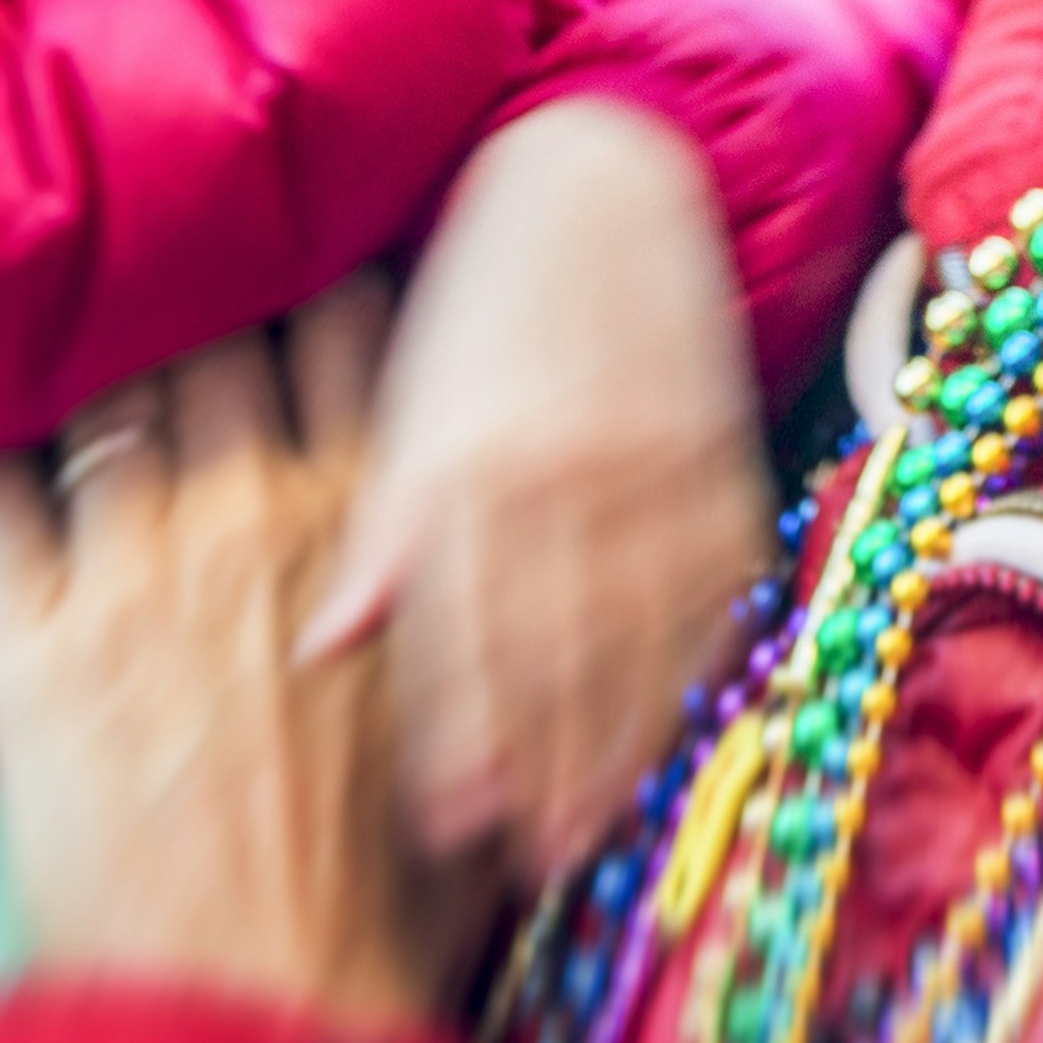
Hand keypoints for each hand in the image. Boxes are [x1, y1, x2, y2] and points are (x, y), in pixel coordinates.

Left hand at [0, 276, 439, 1027]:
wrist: (260, 1000)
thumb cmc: (389, 876)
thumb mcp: (465, 703)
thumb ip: (463, 591)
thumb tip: (499, 523)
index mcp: (372, 522)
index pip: (356, 333)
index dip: (330, 286)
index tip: (312, 272)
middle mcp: (254, 514)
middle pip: (222, 340)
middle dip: (206, 305)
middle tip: (188, 293)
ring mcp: (132, 569)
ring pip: (107, 396)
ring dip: (97, 367)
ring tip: (82, 348)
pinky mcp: (23, 638)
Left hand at [306, 98, 775, 873]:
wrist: (600, 178)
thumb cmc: (478, 300)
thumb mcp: (411, 403)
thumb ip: (379, 530)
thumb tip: (326, 648)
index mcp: (465, 459)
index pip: (461, 627)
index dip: (455, 733)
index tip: (442, 828)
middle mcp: (560, 468)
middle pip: (553, 649)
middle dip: (538, 765)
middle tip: (521, 864)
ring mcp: (651, 460)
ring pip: (638, 629)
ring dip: (618, 736)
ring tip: (591, 828)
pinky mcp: (717, 447)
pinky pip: (713, 579)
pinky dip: (695, 656)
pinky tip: (675, 721)